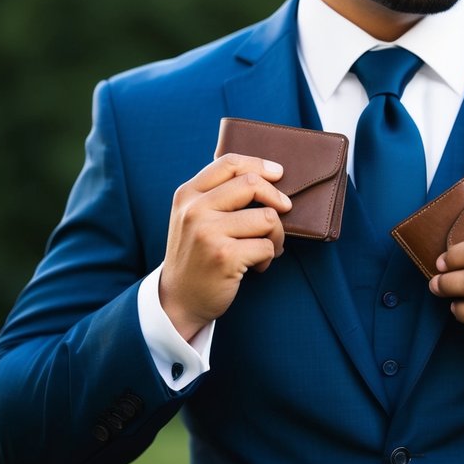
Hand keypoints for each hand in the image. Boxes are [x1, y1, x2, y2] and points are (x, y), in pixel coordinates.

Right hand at [159, 153, 291, 340]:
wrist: (178, 300)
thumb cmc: (197, 254)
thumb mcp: (194, 218)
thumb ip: (217, 194)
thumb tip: (266, 175)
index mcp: (188, 194)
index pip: (229, 163)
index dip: (259, 165)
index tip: (278, 174)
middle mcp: (195, 210)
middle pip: (252, 184)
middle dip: (277, 198)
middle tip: (285, 210)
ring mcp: (208, 233)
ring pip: (267, 217)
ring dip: (276, 235)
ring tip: (267, 247)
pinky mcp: (224, 256)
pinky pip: (267, 246)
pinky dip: (268, 257)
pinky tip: (256, 266)